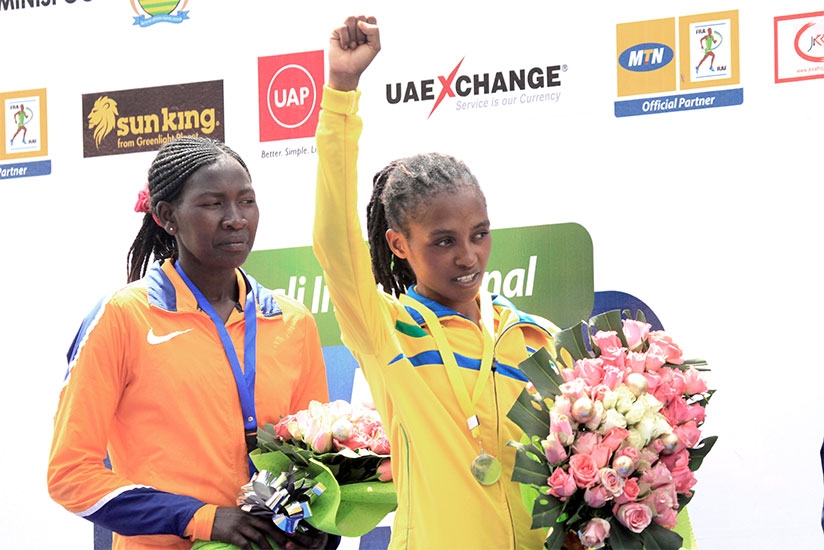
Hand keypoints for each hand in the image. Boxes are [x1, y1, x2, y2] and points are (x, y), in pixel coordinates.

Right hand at [211, 506, 330, 549]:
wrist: (207, 518)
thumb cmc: (226, 516)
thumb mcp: (242, 512)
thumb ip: (254, 514)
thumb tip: (269, 521)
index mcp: (252, 510)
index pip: (270, 517)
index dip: (281, 524)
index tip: (291, 532)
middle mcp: (248, 516)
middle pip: (268, 527)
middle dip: (279, 537)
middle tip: (287, 545)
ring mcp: (240, 525)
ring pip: (259, 537)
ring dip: (268, 547)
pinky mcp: (232, 534)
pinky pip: (245, 544)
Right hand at [328, 15, 379, 91]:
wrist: (348, 70)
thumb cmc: (361, 59)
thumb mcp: (375, 46)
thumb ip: (374, 31)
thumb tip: (361, 22)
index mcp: (367, 28)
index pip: (371, 18)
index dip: (370, 30)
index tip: (367, 42)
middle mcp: (356, 26)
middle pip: (361, 16)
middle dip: (361, 34)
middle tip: (359, 44)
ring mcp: (346, 27)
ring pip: (351, 18)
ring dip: (353, 36)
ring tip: (352, 45)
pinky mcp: (336, 31)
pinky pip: (342, 27)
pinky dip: (345, 40)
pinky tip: (344, 46)